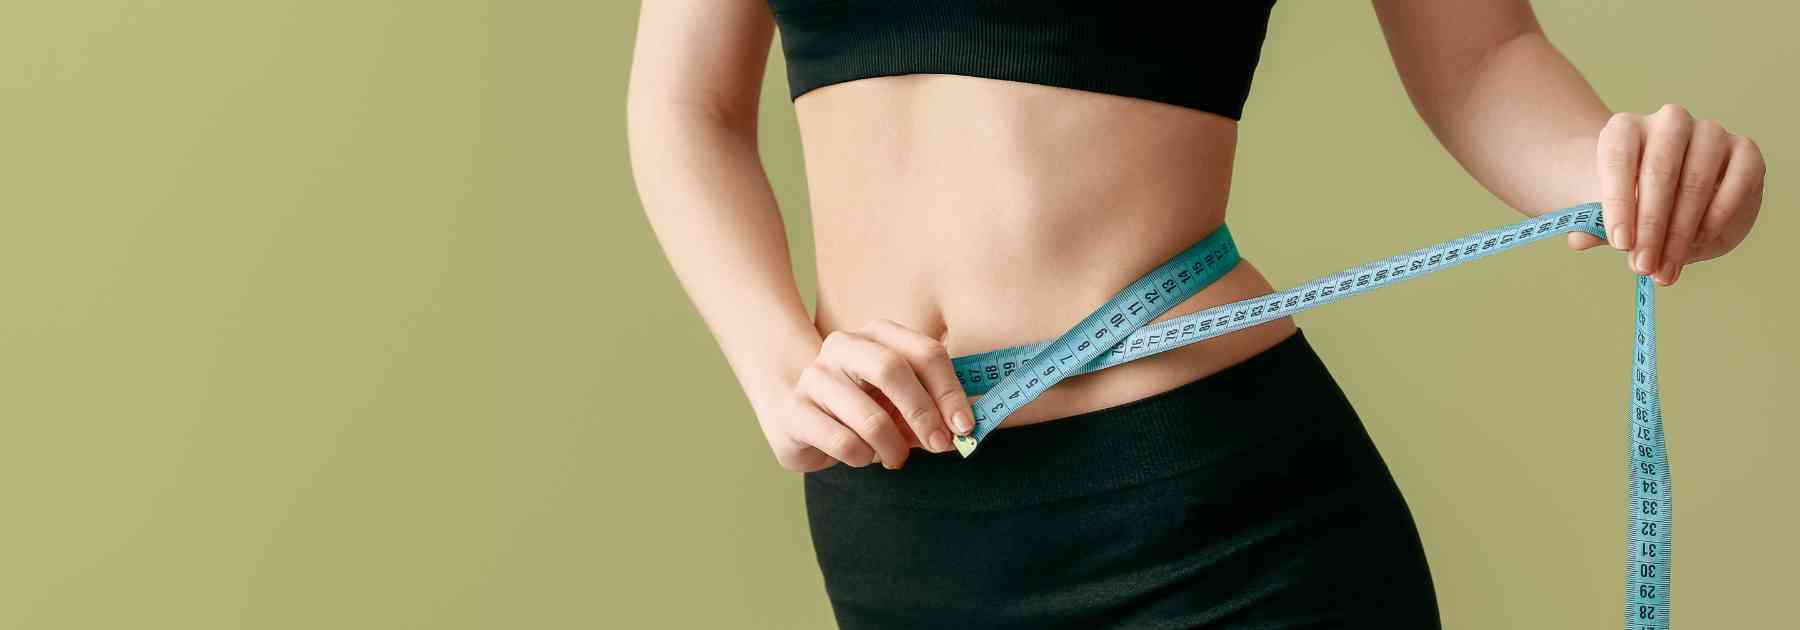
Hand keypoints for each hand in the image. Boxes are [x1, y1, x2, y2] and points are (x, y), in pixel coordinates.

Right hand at [754, 319, 975, 471]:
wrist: (796, 415)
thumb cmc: (860, 407)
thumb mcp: (898, 400)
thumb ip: (931, 407)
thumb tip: (964, 431)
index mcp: (878, 334)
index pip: (925, 352)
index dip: (950, 391)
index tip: (965, 426)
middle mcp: (843, 346)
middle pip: (893, 370)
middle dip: (923, 413)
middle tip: (939, 444)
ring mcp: (815, 376)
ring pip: (870, 417)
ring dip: (894, 448)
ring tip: (896, 458)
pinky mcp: (795, 410)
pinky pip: (843, 442)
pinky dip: (863, 458)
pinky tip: (862, 456)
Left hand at [1569, 104, 1765, 285]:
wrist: (1670, 190)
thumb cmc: (1633, 201)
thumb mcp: (1611, 212)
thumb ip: (1593, 224)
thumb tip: (1579, 239)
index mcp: (1625, 128)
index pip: (1618, 159)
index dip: (1619, 204)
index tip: (1620, 244)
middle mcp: (1669, 121)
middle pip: (1659, 172)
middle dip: (1651, 227)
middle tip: (1643, 266)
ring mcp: (1710, 132)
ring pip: (1696, 182)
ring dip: (1680, 232)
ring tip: (1667, 268)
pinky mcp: (1744, 150)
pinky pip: (1736, 182)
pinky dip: (1718, 217)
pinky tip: (1700, 243)